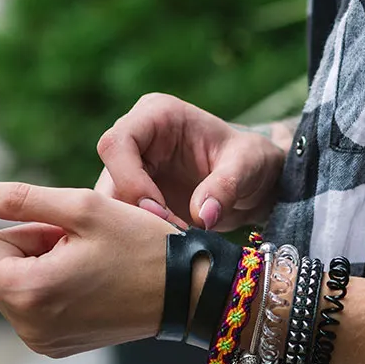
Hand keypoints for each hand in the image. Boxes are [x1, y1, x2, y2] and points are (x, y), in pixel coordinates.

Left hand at [0, 180, 174, 357]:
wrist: (188, 293)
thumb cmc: (144, 247)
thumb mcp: (84, 209)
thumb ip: (19, 197)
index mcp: (29, 292)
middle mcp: (28, 326)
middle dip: (25, 238)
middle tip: (74, 231)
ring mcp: (43, 340)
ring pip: (14, 280)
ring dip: (40, 257)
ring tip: (88, 252)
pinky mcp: (58, 344)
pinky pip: (34, 301)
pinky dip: (51, 279)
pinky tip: (89, 272)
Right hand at [95, 93, 286, 230]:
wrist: (256, 182)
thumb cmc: (253, 161)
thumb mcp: (249, 166)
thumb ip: (226, 186)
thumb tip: (202, 215)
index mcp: (157, 115)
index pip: (117, 144)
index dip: (130, 181)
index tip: (159, 213)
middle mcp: (137, 140)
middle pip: (107, 178)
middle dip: (131, 213)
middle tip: (167, 236)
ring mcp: (134, 170)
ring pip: (110, 205)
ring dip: (135, 230)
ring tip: (173, 243)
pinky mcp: (137, 198)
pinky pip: (124, 221)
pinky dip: (141, 238)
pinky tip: (168, 248)